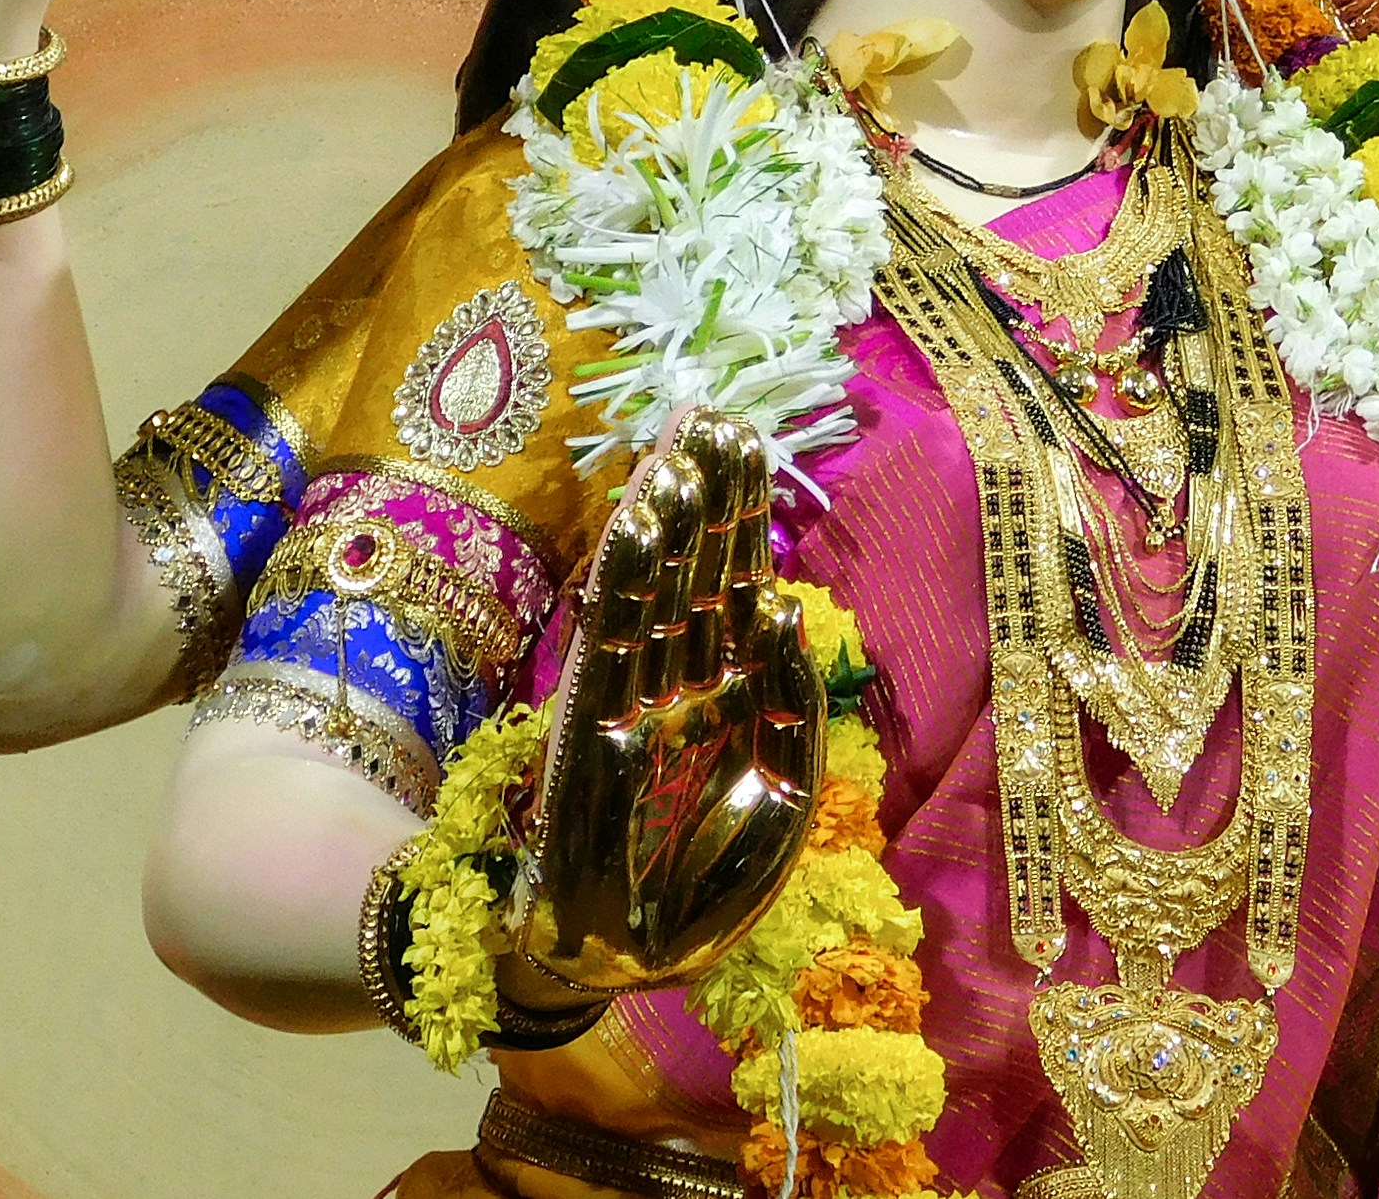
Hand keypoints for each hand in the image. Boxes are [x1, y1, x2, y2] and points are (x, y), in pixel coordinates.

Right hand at [522, 412, 821, 991]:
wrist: (622, 962)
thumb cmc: (703, 892)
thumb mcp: (781, 796)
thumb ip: (788, 703)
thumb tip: (778, 606)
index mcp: (731, 695)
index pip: (734, 583)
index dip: (738, 516)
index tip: (742, 442)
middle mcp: (681, 685)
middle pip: (696, 573)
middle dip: (706, 499)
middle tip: (713, 416)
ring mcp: (633, 700)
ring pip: (655, 591)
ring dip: (666, 521)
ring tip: (679, 449)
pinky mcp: (590, 728)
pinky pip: (611, 638)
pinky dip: (623, 578)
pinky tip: (634, 521)